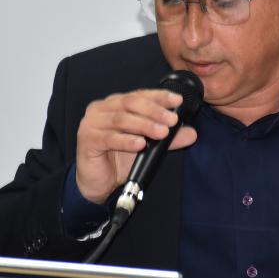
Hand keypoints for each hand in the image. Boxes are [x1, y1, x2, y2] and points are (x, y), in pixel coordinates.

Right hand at [75, 89, 196, 203]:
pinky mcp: (87, 139)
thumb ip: (168, 138)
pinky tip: (140, 144)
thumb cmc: (119, 159)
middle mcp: (102, 108)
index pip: (139, 95)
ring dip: (144, 125)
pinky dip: (126, 140)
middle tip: (172, 120)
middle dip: (154, 111)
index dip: (159, 96)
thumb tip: (191, 133)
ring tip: (161, 133)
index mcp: (116, 104)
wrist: (99, 182)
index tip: (177, 101)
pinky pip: (109, 138)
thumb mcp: (148, 147)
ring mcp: (92, 123)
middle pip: (130, 103)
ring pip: (121, 119)